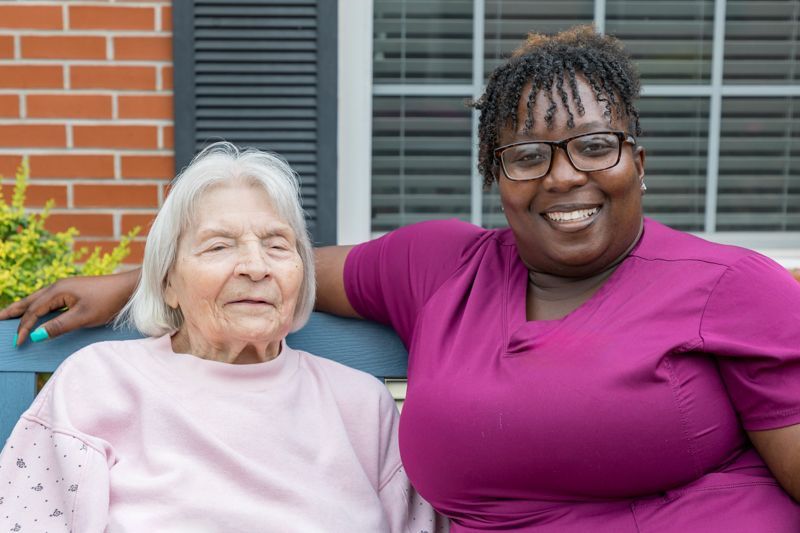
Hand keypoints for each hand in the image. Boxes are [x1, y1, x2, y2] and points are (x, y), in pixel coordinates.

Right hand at [0, 268, 139, 345]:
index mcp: (57, 290)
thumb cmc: (108, 301)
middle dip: (13, 310)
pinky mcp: (74, 291)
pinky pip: (49, 300)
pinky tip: (37, 311)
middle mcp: (58, 286)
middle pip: (29, 301)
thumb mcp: (83, 317)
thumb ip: (59, 326)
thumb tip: (35, 335)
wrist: (128, 287)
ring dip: (24, 307)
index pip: (33, 312)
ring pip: (38, 299)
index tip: (17, 343)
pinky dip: (38, 306)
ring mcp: (66, 287)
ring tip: (10, 314)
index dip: (24, 328)